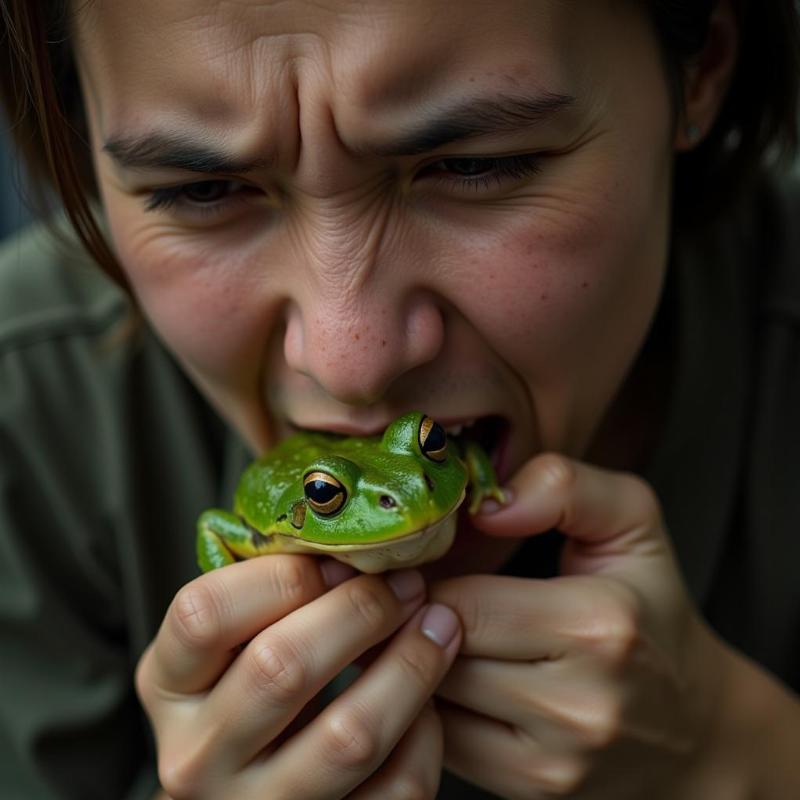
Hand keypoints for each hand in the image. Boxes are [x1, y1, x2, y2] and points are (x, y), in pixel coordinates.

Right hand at [136, 556, 460, 798]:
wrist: (246, 796)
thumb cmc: (249, 690)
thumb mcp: (232, 642)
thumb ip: (271, 594)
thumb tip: (357, 546)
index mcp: (167, 685)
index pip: (203, 613)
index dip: (283, 576)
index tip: (342, 561)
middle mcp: (198, 755)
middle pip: (282, 666)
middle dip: (361, 611)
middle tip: (406, 584)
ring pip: (348, 734)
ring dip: (409, 665)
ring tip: (438, 624)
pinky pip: (392, 788)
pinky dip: (424, 734)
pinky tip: (427, 700)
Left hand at [429, 454, 733, 799]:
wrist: (693, 727)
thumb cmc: (649, 609)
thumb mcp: (631, 522)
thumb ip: (564, 487)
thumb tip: (488, 506)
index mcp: (600, 625)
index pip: (462, 602)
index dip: (433, 579)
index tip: (428, 567)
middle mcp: (581, 704)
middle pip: (442, 654)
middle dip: (418, 620)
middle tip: (413, 598)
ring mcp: (557, 761)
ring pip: (433, 703)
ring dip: (418, 663)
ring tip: (430, 633)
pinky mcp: (534, 791)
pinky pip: (442, 744)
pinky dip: (434, 708)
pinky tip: (452, 679)